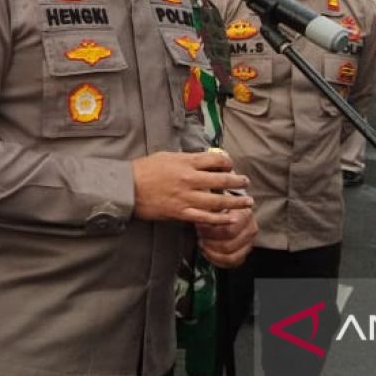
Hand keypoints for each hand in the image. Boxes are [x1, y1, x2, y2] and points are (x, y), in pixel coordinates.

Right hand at [132, 151, 251, 224]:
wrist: (128, 188)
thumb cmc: (144, 169)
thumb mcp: (167, 156)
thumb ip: (186, 159)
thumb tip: (203, 160)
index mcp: (186, 162)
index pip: (215, 160)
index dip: (228, 163)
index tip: (230, 166)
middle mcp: (189, 180)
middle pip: (222, 181)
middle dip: (238, 182)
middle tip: (246, 182)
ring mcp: (186, 198)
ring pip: (218, 201)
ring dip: (236, 202)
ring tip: (247, 202)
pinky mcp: (181, 213)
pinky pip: (205, 218)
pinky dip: (220, 219)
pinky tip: (231, 218)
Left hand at [197, 206, 257, 268]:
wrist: (230, 210)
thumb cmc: (221, 206)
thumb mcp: (215, 201)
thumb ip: (210, 209)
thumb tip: (200, 219)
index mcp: (245, 214)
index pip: (229, 230)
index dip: (211, 231)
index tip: (200, 227)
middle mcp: (251, 230)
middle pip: (228, 245)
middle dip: (210, 242)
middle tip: (200, 236)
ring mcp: (249, 243)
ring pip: (230, 257)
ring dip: (212, 252)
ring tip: (203, 244)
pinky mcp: (244, 254)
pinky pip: (230, 263)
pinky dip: (216, 260)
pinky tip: (208, 252)